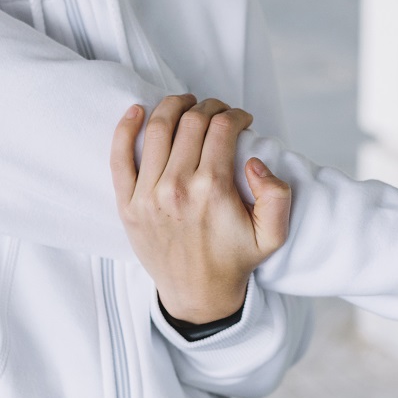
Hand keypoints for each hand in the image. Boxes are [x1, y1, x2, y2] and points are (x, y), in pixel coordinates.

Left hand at [110, 94, 292, 323]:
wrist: (197, 294)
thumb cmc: (235, 259)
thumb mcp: (273, 234)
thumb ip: (277, 196)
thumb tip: (253, 162)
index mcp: (213, 189)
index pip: (221, 128)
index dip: (235, 115)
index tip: (241, 120)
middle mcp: (177, 187)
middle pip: (191, 122)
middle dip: (209, 107)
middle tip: (217, 111)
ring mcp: (148, 195)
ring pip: (157, 129)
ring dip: (173, 106)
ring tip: (185, 103)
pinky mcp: (127, 204)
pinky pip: (120, 156)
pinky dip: (125, 127)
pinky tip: (136, 110)